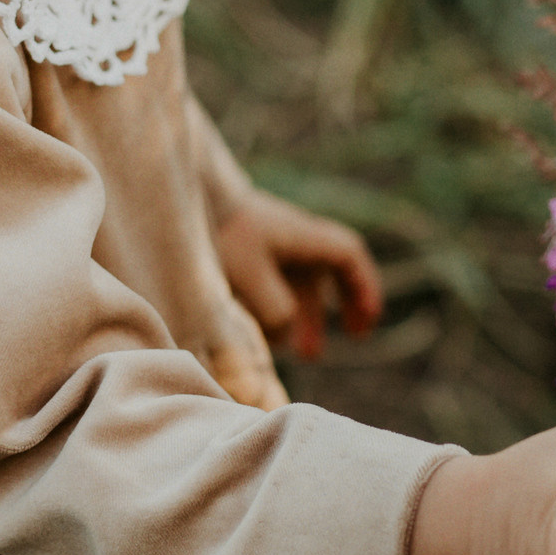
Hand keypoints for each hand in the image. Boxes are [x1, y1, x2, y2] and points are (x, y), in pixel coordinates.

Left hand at [212, 189, 382, 358]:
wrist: (187, 200)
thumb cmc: (221, 232)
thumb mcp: (249, 275)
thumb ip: (275, 308)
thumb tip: (287, 334)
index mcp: (303, 236)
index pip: (348, 254)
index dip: (364, 285)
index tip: (367, 317)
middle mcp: (294, 238)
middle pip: (334, 269)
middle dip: (347, 302)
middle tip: (357, 333)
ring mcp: (273, 245)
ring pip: (304, 284)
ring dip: (311, 317)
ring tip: (308, 354)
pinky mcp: (251, 253)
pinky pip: (280, 285)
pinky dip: (285, 311)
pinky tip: (272, 337)